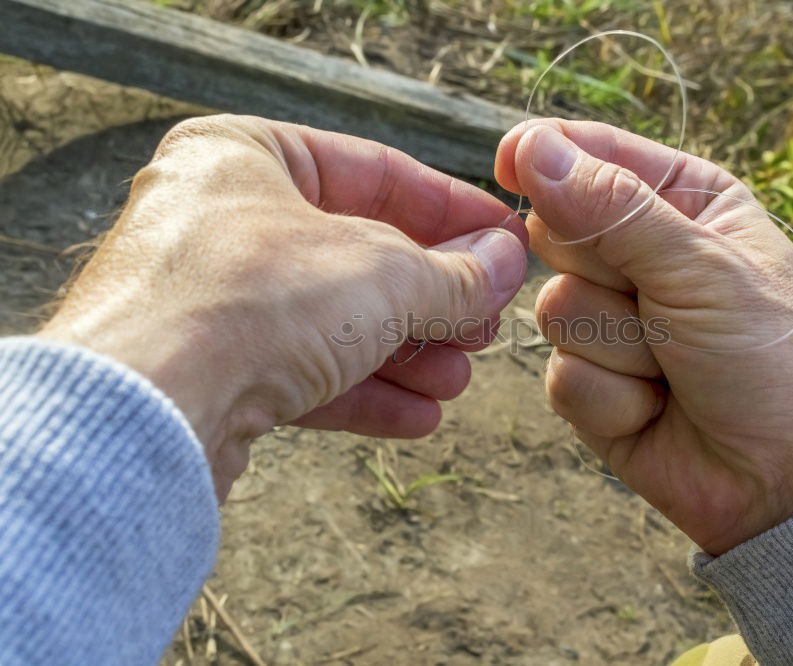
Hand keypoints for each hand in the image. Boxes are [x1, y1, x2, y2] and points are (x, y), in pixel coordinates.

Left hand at [40, 115, 527, 498]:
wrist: (147, 412)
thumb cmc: (252, 302)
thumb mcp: (383, 274)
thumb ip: (454, 272)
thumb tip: (505, 264)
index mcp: (245, 156)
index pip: (373, 171)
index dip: (451, 211)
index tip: (504, 242)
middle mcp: (218, 220)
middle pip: (355, 255)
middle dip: (430, 299)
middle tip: (485, 323)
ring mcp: (207, 298)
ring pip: (330, 320)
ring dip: (403, 354)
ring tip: (457, 379)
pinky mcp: (205, 370)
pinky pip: (298, 370)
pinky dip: (361, 392)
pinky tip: (418, 417)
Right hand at [496, 120, 792, 553]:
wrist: (780, 480)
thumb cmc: (768, 359)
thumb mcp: (701, 269)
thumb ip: (612, 210)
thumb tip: (530, 147)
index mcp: (682, 201)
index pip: (593, 156)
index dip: (551, 156)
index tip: (513, 159)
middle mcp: (640, 254)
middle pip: (554, 230)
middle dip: (603, 273)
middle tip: (660, 303)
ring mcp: (608, 319)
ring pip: (551, 307)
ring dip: (618, 346)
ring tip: (673, 366)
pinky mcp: (587, 379)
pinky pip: (558, 373)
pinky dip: (612, 397)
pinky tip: (655, 408)